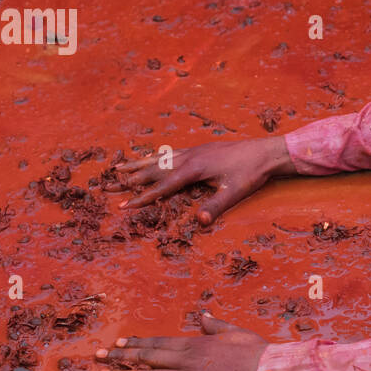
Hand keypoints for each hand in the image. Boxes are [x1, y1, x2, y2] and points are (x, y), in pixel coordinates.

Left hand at [96, 313, 267, 370]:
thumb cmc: (256, 353)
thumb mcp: (236, 332)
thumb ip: (216, 325)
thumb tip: (204, 315)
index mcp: (195, 342)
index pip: (158, 342)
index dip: (136, 343)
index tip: (119, 343)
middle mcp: (185, 358)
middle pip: (145, 357)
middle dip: (119, 357)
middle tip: (97, 357)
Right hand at [111, 136, 294, 224]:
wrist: (265, 152)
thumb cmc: (251, 173)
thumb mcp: (234, 192)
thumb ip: (215, 207)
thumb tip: (199, 221)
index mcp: (194, 169)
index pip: (162, 186)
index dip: (142, 197)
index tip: (123, 206)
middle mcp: (188, 157)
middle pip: (152, 170)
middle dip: (129, 180)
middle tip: (106, 188)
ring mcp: (192, 151)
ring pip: (158, 159)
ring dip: (136, 164)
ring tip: (116, 168)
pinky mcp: (198, 149)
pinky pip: (168, 153)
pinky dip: (154, 157)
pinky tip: (148, 159)